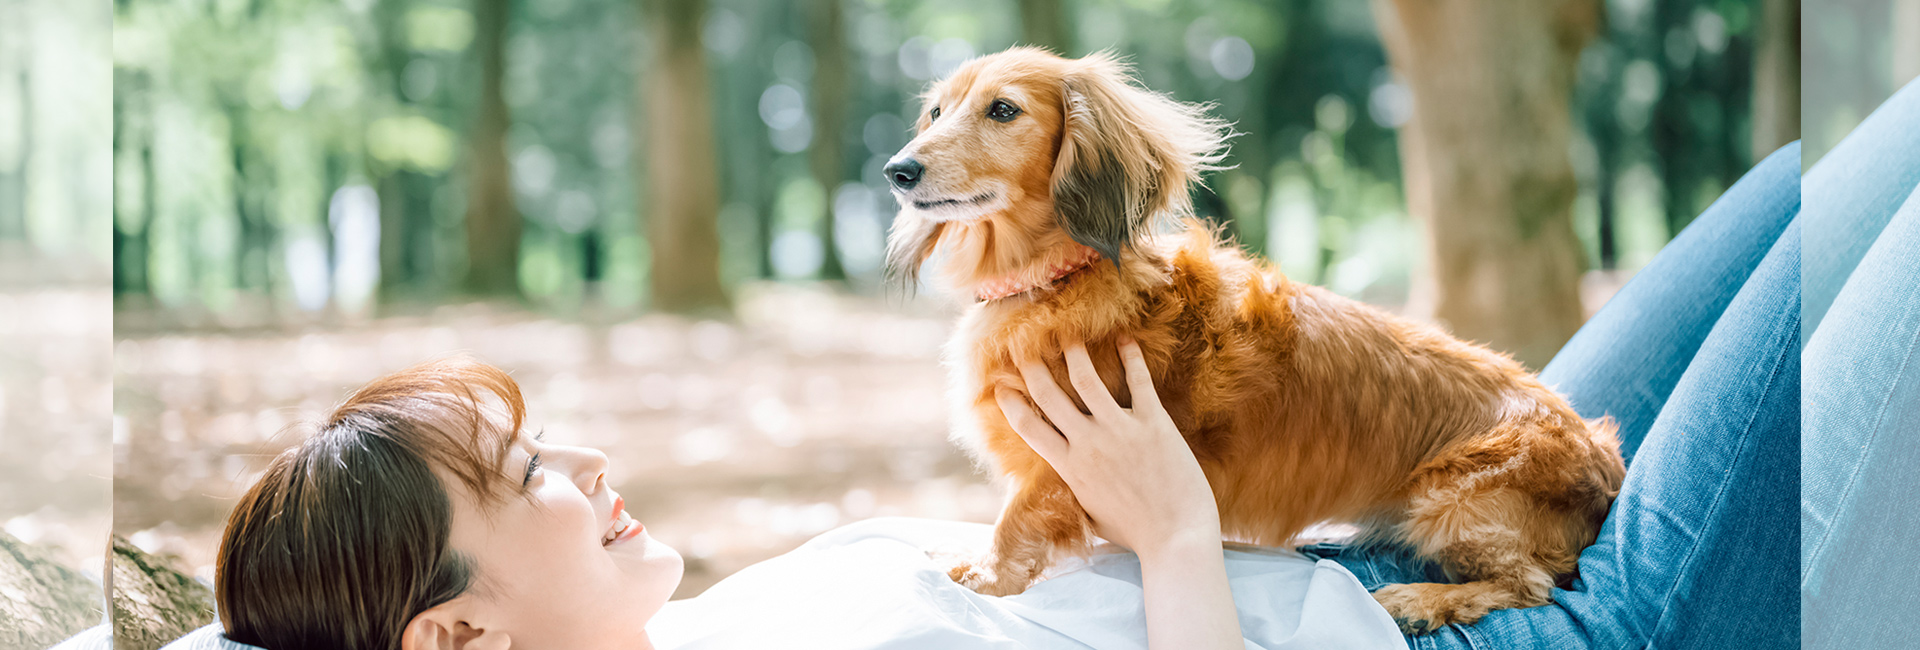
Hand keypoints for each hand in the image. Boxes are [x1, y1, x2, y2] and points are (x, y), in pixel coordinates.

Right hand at [995, 336, 1221, 559]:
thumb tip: (1063, 475)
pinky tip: (1125, 338)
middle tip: (1024, 345)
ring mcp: (1120, 430)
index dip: (1010, 403)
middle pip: (1048, 394)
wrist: (1176, 536)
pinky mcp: (1153, 422)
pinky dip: (1131, 356)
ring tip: (1069, 334)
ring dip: (1074, 351)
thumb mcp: (1090, 511)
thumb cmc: (1134, 532)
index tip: (1001, 386)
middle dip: (1032, 366)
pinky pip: (1138, 380)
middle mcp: (1088, 444)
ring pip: (1086, 378)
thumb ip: (1074, 486)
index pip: (1027, 427)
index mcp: (1069, 467)